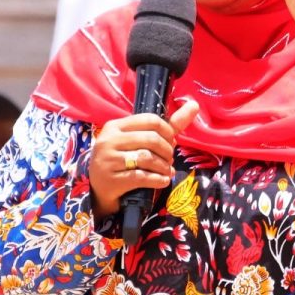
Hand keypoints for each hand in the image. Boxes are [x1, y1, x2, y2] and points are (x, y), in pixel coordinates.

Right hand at [88, 100, 199, 219]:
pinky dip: (158, 180)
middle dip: (167, 151)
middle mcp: (109, 140)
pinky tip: (163, 180)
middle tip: (169, 160)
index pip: (150, 120)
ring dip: (164, 166)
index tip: (170, 142)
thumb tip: (194, 105)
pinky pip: (142, 177)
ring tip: (167, 171)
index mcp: (115, 126)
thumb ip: (168, 125)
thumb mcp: (138, 141)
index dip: (167, 132)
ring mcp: (108, 160)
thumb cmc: (123, 160)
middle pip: (151, 139)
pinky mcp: (112, 180)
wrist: (99, 189)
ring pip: (147, 158)